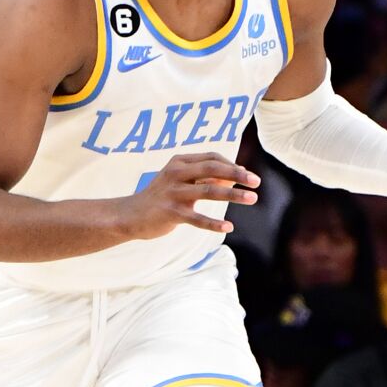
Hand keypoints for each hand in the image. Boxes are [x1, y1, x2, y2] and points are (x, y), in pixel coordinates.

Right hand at [114, 153, 258, 239]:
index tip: (247, 175)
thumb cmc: (161, 197)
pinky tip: (228, 227)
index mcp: (179, 162)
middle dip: (238, 175)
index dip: (231, 165)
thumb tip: (236, 175)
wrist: (130, 214)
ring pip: (209, 192)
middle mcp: (176, 174)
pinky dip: (214, 223)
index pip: (212, 158)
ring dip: (234, 195)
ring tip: (252, 199)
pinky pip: (197, 218)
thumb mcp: (181, 181)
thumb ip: (205, 177)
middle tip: (257, 181)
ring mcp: (174, 193)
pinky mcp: (171, 213)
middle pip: (213, 169)